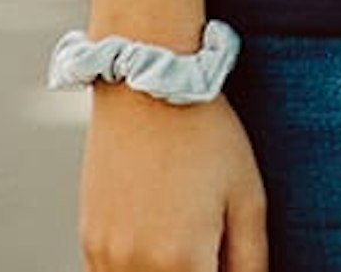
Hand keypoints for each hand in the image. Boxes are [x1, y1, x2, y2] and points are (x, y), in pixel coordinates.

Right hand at [80, 84, 266, 271]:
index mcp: (181, 261)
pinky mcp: (89, 240)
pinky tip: (165, 239)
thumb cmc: (207, 137)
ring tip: (190, 234)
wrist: (148, 87)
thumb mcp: (248, 197)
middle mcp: (135, 267)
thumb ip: (251, 260)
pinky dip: (140, 271)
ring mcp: (104, 255)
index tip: (229, 259)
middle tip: (215, 244)